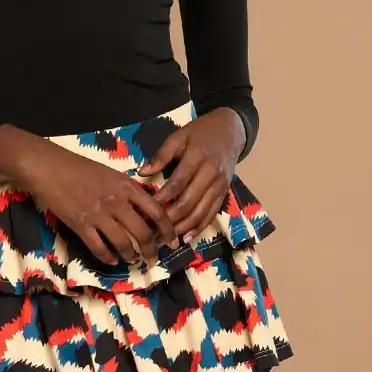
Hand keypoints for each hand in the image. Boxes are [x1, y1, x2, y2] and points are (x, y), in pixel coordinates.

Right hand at [20, 140, 181, 263]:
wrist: (50, 168)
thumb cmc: (80, 167)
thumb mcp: (112, 174)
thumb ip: (130, 191)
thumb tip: (147, 208)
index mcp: (127, 187)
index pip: (157, 212)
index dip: (168, 230)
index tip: (172, 241)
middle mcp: (117, 202)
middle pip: (143, 233)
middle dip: (151, 250)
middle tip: (152, 259)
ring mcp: (98, 215)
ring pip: (123, 244)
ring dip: (131, 256)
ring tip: (132, 260)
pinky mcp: (81, 226)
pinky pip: (99, 248)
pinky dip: (108, 258)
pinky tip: (112, 260)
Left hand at [135, 109, 244, 241]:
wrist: (230, 131)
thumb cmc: (200, 132)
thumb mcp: (179, 136)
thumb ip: (161, 155)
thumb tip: (141, 173)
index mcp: (197, 158)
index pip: (177, 183)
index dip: (162, 199)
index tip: (147, 209)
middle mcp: (210, 174)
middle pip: (189, 202)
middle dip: (170, 219)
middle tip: (153, 231)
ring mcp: (219, 186)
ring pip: (201, 212)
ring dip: (183, 228)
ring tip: (166, 239)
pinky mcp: (224, 193)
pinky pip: (211, 214)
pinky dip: (199, 227)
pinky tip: (186, 238)